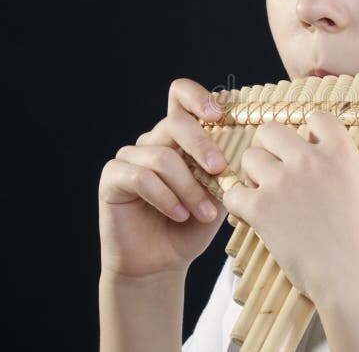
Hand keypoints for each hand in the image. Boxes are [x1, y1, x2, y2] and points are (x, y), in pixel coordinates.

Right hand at [98, 78, 229, 278]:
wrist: (161, 263)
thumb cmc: (192, 226)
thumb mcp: (219, 194)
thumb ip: (228, 169)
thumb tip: (246, 149)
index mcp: (179, 137)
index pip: (181, 95)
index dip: (198, 97)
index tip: (219, 115)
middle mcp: (153, 140)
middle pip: (175, 122)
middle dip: (203, 145)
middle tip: (221, 170)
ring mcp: (130, 156)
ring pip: (162, 156)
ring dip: (188, 186)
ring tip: (203, 213)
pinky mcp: (113, 177)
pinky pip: (140, 176)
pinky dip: (165, 197)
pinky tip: (179, 215)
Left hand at [222, 111, 358, 300]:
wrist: (354, 279)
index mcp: (341, 154)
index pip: (317, 118)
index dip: (311, 129)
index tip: (309, 145)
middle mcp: (308, 160)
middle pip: (272, 130)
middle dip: (271, 146)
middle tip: (276, 166)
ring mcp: (281, 183)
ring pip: (249, 157)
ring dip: (253, 172)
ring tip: (261, 190)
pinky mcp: (260, 208)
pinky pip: (232, 193)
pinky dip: (237, 203)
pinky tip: (249, 213)